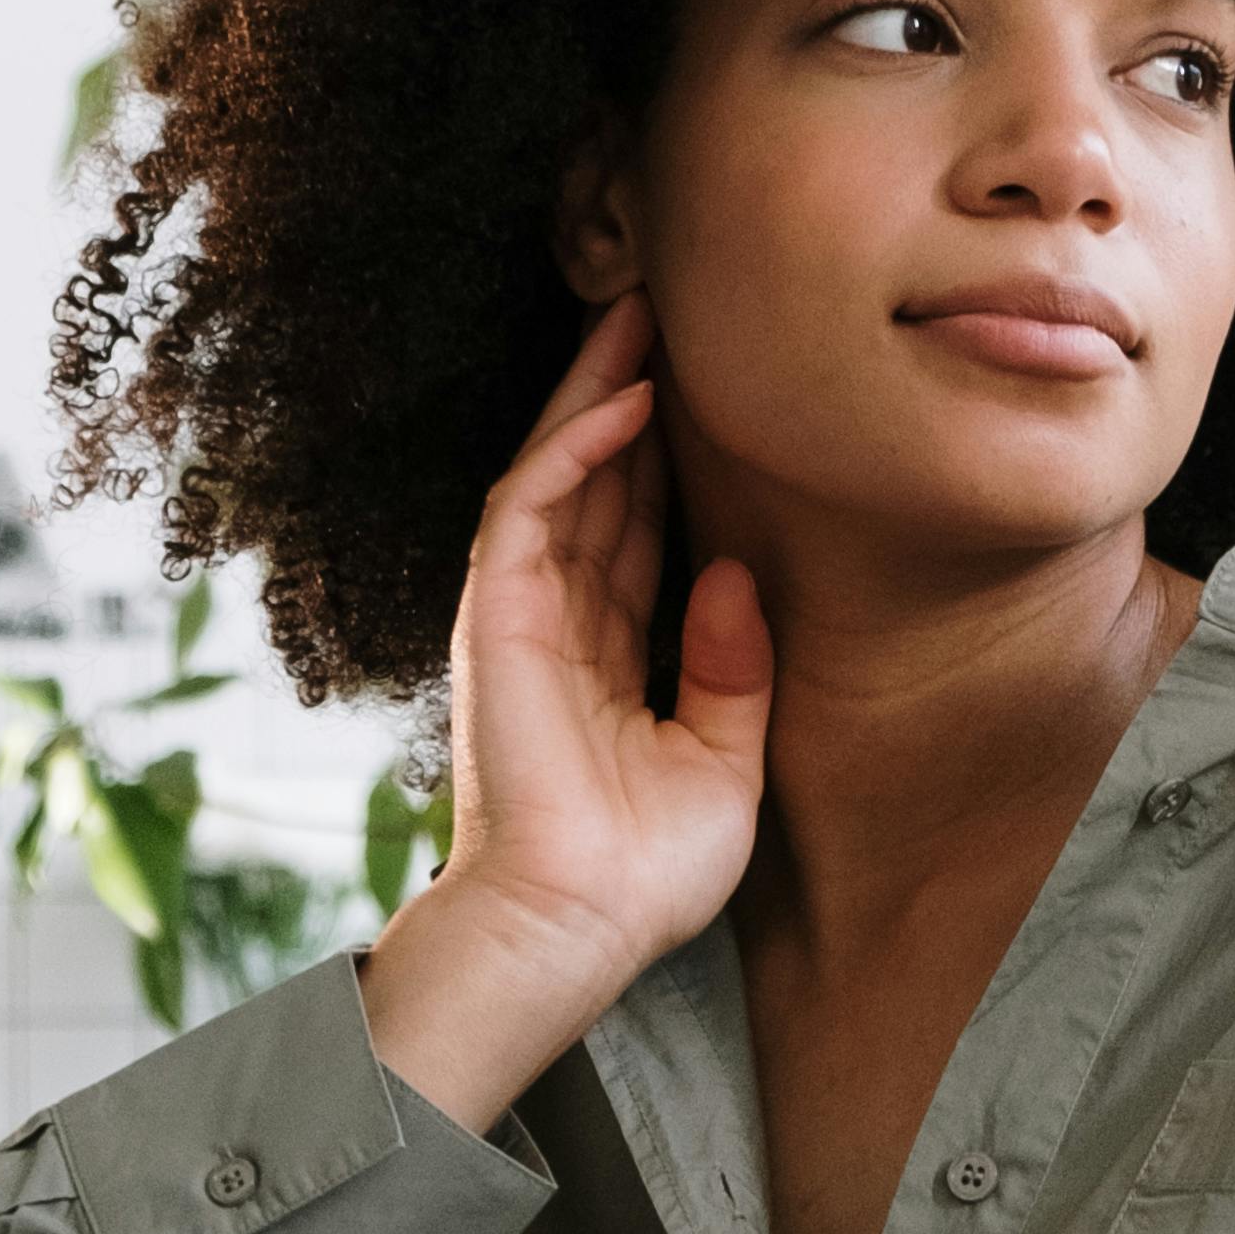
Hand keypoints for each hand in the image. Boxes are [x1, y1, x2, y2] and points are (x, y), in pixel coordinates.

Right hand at [359, 298, 772, 1129]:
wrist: (580, 924)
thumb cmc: (646, 874)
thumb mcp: (725, 766)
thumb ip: (734, 671)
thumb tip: (735, 573)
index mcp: (607, 660)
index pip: (638, 533)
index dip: (668, 461)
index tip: (709, 392)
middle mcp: (559, 625)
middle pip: (595, 483)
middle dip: (628, 395)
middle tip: (668, 309)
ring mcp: (522, 615)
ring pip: (556, 472)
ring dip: (594, 389)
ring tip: (637, 310)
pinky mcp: (499, 615)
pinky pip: (532, 504)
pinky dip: (574, 447)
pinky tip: (624, 397)